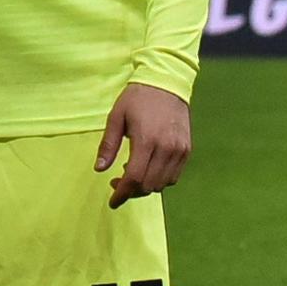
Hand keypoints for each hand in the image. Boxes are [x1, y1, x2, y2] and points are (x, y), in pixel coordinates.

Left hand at [96, 83, 191, 207]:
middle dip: (131, 191)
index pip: (135, 178)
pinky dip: (159, 179)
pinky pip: (174, 176)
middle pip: (149, 185)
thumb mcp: (115, 118)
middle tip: (117, 181)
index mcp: (147, 140)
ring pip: (163, 183)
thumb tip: (99, 169)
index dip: (122, 193)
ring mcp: (180, 150)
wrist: (166, 84)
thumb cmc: (136, 99)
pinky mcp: (187, 149)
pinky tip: (147, 168)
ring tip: (131, 172)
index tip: (112, 201)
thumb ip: (108, 146)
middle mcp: (167, 148)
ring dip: (145, 186)